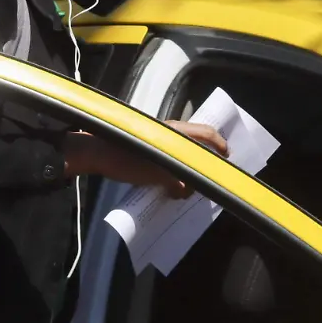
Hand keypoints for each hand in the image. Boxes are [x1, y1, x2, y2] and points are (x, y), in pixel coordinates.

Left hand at [61, 122, 228, 198]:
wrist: (94, 152)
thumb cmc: (126, 159)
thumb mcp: (155, 175)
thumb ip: (175, 181)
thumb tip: (185, 190)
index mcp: (175, 132)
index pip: (206, 133)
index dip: (220, 146)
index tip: (227, 160)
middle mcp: (168, 132)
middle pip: (195, 143)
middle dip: (202, 162)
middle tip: (205, 181)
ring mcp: (155, 137)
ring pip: (179, 152)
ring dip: (186, 169)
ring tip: (185, 188)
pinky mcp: (144, 145)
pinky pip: (165, 156)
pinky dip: (172, 169)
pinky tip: (168, 185)